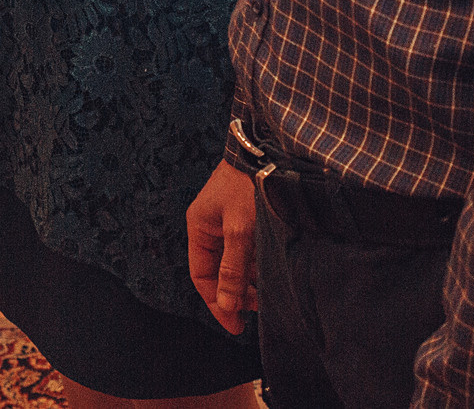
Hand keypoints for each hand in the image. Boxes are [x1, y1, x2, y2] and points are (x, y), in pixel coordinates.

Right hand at [186, 160, 259, 335]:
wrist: (266, 149)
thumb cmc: (247, 185)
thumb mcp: (240, 230)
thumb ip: (232, 269)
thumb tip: (226, 304)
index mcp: (199, 228)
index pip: (202, 277)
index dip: (217, 304)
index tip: (235, 325)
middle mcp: (211, 227)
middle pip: (219, 272)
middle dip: (237, 293)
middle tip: (259, 309)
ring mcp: (229, 222)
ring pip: (236, 263)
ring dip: (250, 279)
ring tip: (269, 292)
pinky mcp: (247, 218)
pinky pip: (248, 250)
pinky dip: (258, 264)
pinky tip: (273, 271)